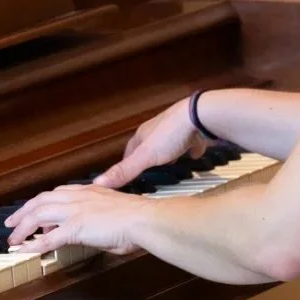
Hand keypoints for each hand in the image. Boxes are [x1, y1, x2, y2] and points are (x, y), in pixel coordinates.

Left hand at [6, 184, 148, 256]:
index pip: (58, 194)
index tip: (35, 213)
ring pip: (38, 215)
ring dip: (22, 228)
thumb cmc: (139, 219)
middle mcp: (79, 197)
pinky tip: (24, 251)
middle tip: (11, 222)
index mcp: (90, 191)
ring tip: (13, 239)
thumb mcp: (115, 213)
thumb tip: (97, 234)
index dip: (43, 203)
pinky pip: (47, 238)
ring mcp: (75, 211)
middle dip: (23, 211)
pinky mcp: (75, 227)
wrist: (145, 219)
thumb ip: (101, 220)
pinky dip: (32, 245)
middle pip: (41, 200)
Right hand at [94, 96, 210, 188]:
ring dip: (169, 155)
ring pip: (170, 144)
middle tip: (148, 173)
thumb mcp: (145, 156)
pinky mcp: (194, 134)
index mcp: (144, 134)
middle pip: (149, 147)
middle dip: (148, 159)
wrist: (201, 117)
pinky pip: (190, 143)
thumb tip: (98, 182)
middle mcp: (159, 130)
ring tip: (168, 167)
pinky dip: (190, 150)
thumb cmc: (171, 133)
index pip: (130, 150)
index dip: (127, 163)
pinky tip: (192, 157)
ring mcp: (177, 131)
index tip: (126, 173)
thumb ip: (124, 170)